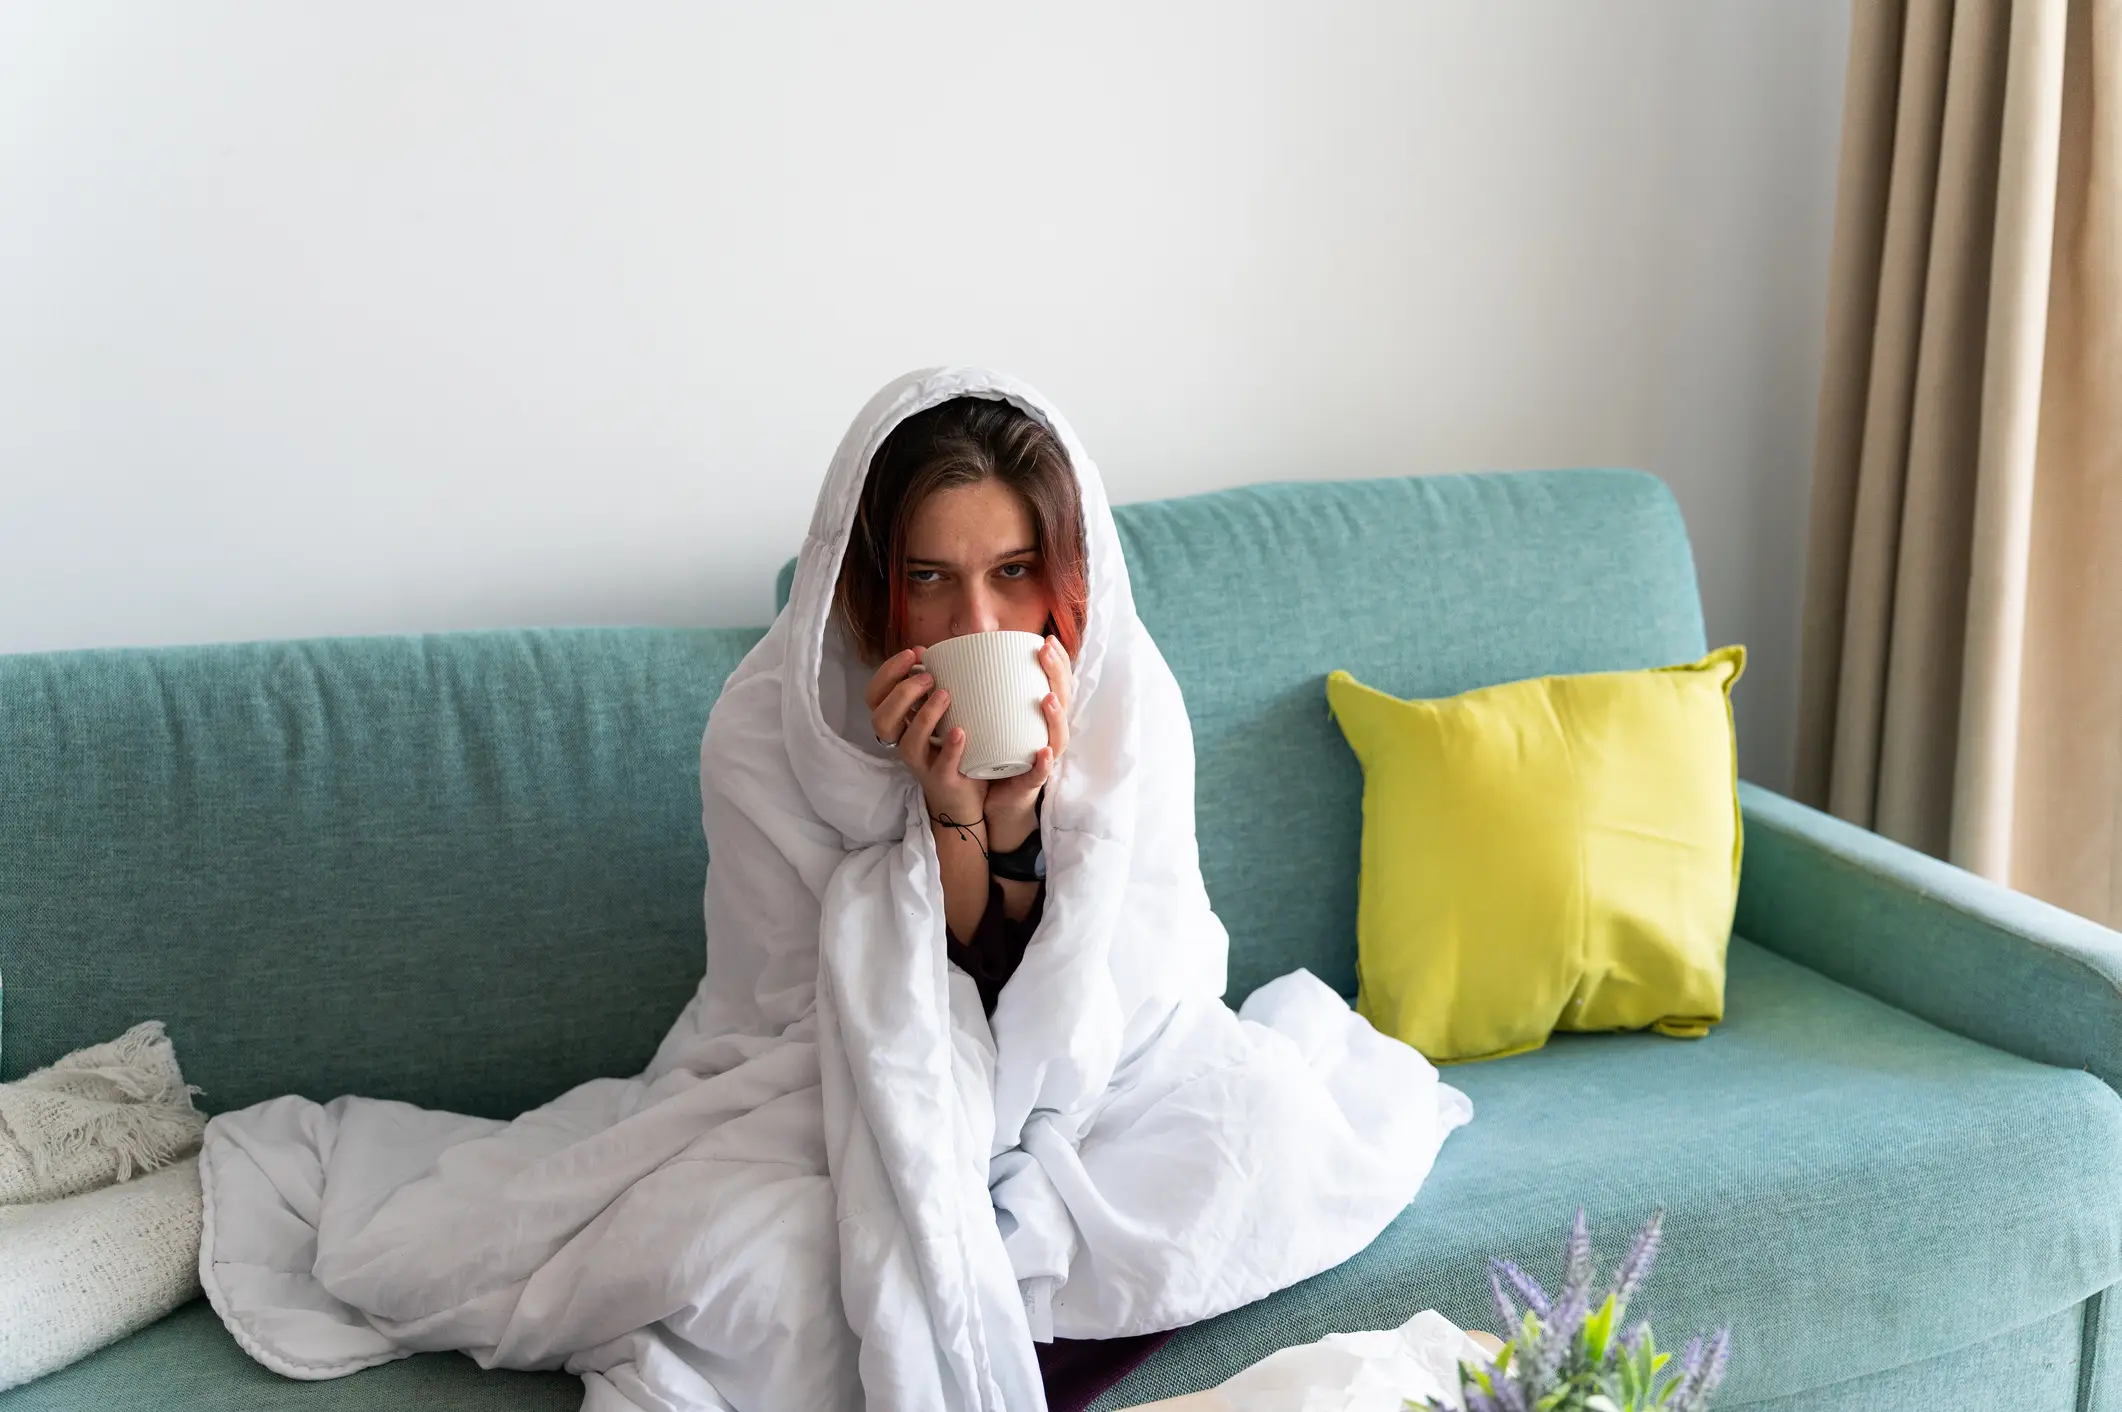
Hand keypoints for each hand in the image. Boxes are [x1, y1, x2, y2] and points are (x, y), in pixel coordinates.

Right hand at [865, 647, 985, 826]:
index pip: (874, 696)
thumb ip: (935, 687)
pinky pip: (942, 765)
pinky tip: (959, 731)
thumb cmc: (951, 746)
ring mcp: (922, 763)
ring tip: (945, 695)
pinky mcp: (943, 780)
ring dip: (923, 715)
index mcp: (898, 724)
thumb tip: (947, 650)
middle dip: (901, 693)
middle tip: (929, 677)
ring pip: (908, 743)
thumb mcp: (939, 713)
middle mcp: (903, 743)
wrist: (966, 796)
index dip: (887, 673)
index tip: (914, 653)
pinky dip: (950, 747)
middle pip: (881, 719)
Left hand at [985, 634, 1072, 851]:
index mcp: (1042, 717)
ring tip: (1048, 699)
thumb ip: (989, 692)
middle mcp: (1049, 734)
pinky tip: (1043, 752)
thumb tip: (971, 653)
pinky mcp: (1031, 781)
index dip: (1057, 662)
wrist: (995, 799)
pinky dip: (1043, 762)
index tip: (1047, 639)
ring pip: (1058, 735)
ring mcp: (1044, 757)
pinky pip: (1040, 772)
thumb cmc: (996, 753)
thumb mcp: (995, 719)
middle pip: (1063, 701)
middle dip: (1057, 675)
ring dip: (1056, 716)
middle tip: (1046, 653)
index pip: (1057, 684)